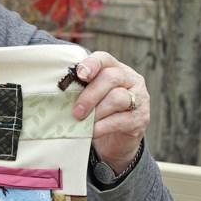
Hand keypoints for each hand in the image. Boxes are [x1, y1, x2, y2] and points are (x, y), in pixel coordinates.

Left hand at [72, 51, 148, 173]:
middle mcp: (131, 80)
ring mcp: (139, 99)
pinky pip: (120, 120)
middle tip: (76, 111)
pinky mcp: (140, 118)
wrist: (116, 141)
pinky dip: (102, 126)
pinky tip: (92, 132)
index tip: (80, 75)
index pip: (104, 59)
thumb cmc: (98, 113)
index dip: (91, 64)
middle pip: (110, 78)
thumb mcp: (90, 98)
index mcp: (116, 69)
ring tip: (83, 122)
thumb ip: (81, 89)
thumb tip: (59, 89)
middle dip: (90, 95)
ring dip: (96, 112)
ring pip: (117, 98)